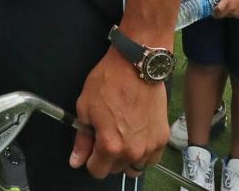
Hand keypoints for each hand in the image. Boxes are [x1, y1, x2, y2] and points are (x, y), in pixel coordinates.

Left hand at [71, 48, 168, 178]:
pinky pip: (151, 159)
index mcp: (110, 146)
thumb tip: (76, 160)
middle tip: (104, 136)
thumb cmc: (107, 83)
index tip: (90, 149)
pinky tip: (135, 136)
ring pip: (134, 167)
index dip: (89, 161)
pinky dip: (143, 153)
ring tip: (120, 137)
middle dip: (106, 158)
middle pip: (115, 170)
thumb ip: (82, 139)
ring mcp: (150, 147)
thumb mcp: (85, 108)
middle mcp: (132, 152)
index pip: (97, 171)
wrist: (135, 67)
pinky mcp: (162, 140)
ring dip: (125, 158)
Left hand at [212, 0, 238, 18]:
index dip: (213, 11)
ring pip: (226, 16)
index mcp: (227, 2)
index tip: (210, 10)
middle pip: (221, 15)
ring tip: (222, 10)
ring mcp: (236, 13)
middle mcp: (231, 9)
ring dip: (223, 14)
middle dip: (216, 15)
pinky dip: (230, 14)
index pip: (218, 9)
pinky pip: (232, 16)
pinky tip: (230, 10)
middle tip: (214, 12)